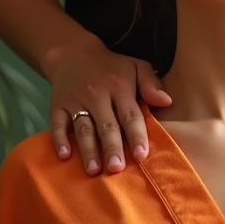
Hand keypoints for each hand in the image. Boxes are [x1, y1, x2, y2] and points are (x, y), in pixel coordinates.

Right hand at [44, 32, 171, 175]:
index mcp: (119, 86)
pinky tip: (64, 156)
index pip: (130, 114)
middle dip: (112, 147)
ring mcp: (75, 100)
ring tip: (94, 170)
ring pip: (83, 128)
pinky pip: (57, 124)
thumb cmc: (112, 67)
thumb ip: (151, 83)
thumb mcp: (136, 66)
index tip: (142, 155)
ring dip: (88, 149)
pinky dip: (59, 140)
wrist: (73, 53)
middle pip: (106, 125)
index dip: (136, 135)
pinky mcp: (57, 105)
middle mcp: (97, 95)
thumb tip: (167, 101)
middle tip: (117, 169)